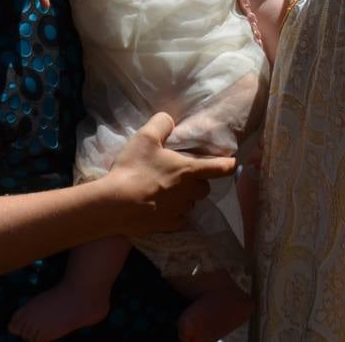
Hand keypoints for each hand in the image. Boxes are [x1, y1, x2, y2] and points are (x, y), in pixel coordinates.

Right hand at [104, 113, 235, 236]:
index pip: (221, 168)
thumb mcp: (145, 137)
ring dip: (185, 198)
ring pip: (191, 204)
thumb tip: (170, 119)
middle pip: (204, 188)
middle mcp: (189, 192)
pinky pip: (179, 219)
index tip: (231, 163)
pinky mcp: (167, 226)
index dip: (228, 165)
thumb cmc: (133, 168)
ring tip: (168, 192)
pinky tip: (161, 208)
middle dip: (198, 182)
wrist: (113, 204)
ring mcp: (179, 211)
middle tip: (182, 176)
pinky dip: (175, 214)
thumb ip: (162, 124)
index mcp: (189, 170)